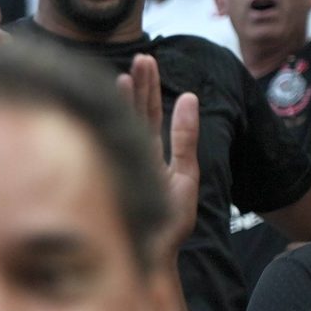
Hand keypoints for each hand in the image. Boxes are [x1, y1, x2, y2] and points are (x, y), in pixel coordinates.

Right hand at [120, 54, 198, 257]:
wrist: (154, 254)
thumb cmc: (169, 222)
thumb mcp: (185, 175)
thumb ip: (186, 137)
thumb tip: (189, 98)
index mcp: (151, 154)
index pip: (148, 115)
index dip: (149, 89)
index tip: (146, 62)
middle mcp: (136, 153)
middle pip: (138, 112)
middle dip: (141, 84)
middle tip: (141, 56)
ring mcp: (127, 160)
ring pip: (129, 121)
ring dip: (131, 94)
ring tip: (131, 70)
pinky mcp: (123, 168)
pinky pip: (122, 135)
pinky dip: (123, 111)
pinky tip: (121, 90)